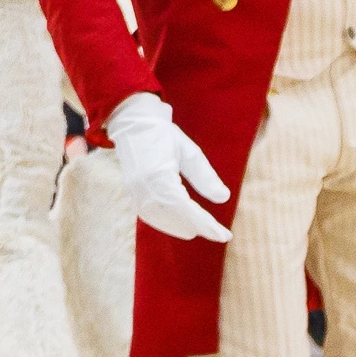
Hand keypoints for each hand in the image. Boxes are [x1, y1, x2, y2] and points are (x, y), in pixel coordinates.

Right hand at [105, 92, 233, 243]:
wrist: (133, 122)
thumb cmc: (163, 134)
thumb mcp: (190, 152)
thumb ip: (205, 177)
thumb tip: (224, 198)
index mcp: (160, 177)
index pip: (187, 209)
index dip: (206, 224)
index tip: (224, 235)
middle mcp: (145, 188)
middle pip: (173, 217)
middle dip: (197, 227)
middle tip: (218, 235)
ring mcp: (135, 190)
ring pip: (159, 218)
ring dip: (178, 228)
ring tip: (197, 231)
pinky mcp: (131, 190)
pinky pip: (147, 213)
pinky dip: (163, 222)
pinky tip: (175, 223)